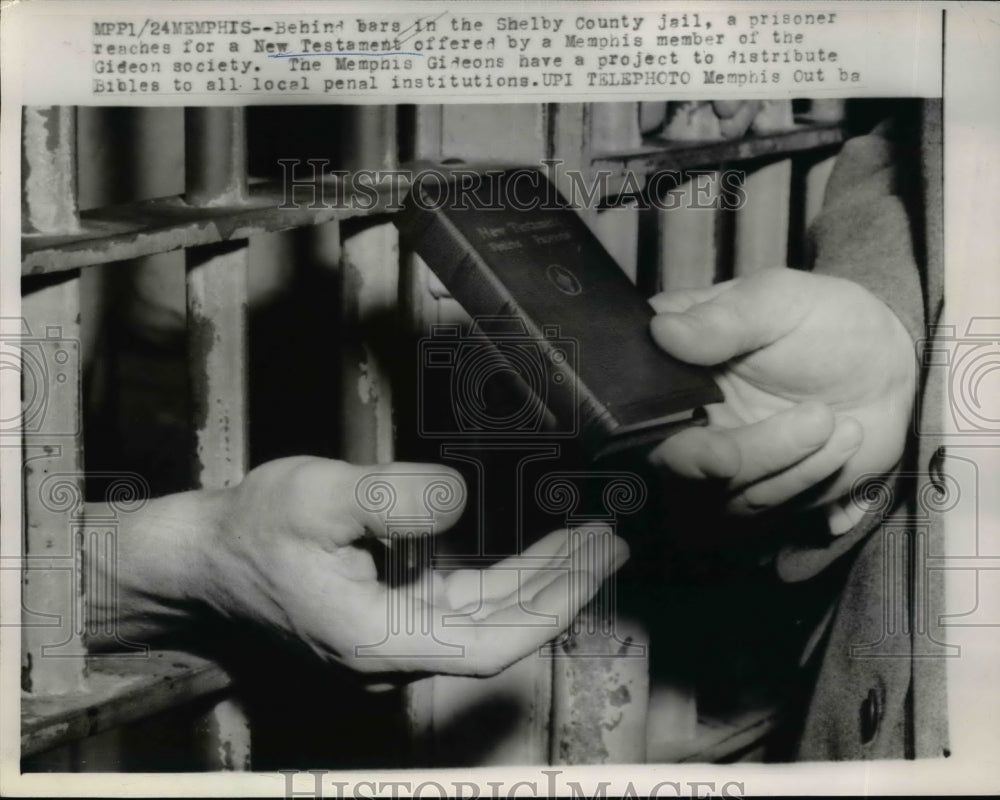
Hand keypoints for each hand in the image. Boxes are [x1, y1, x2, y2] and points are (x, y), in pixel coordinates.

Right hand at [92, 457, 626, 678]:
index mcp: (378, 641)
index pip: (492, 643)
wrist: (199, 565)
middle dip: (560, 589)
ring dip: (537, 584)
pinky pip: (462, 609)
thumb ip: (391, 499)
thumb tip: (458, 501)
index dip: (553, 606)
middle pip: (500, 633)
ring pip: (485, 622)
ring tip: (585, 542)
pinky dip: (502, 582)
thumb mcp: (314, 496)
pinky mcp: (387, 622)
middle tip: (609, 541)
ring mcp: (392, 642)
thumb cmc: (247, 533)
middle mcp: (393, 654)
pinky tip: (527, 555)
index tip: (598, 561)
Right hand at [647, 267, 915, 531]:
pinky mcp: (752, 494)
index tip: (720, 455)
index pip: (636, 411)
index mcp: (670, 371)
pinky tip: (847, 438)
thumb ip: (720, 320)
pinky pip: (765, 515)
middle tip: (816, 422)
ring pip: (726, 499)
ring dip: (795, 465)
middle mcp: (680, 423)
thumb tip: (663, 330)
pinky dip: (812, 482)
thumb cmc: (822, 321)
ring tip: (842, 421)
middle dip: (751, 458)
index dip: (663, 437)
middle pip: (679, 468)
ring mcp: (714, 466)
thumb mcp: (777, 302)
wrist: (883, 366)